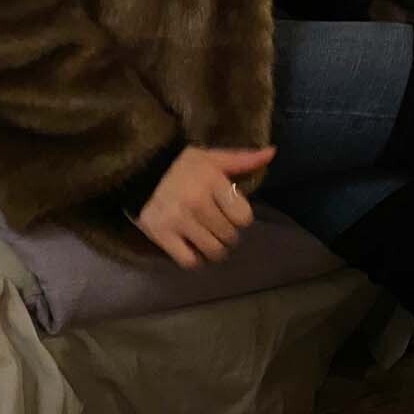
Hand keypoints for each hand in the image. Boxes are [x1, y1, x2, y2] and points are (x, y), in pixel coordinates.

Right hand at [133, 146, 272, 268]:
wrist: (140, 171)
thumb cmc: (182, 166)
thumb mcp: (212, 158)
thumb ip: (243, 159)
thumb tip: (272, 152)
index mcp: (212, 181)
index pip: (244, 217)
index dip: (239, 217)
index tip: (229, 212)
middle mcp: (196, 202)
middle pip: (229, 237)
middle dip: (227, 234)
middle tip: (216, 226)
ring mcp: (178, 220)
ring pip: (212, 251)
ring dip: (214, 249)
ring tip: (207, 239)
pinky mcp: (161, 235)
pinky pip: (189, 261)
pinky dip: (194, 259)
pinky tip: (191, 247)